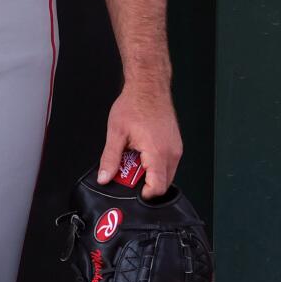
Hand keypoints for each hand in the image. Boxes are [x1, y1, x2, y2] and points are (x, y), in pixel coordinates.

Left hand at [96, 83, 182, 198]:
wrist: (148, 86)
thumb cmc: (134, 104)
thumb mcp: (116, 133)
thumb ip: (110, 158)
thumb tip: (104, 177)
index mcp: (157, 152)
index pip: (158, 187)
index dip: (145, 195)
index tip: (132, 192)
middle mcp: (171, 153)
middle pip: (163, 184)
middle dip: (146, 184)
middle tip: (129, 174)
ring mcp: (176, 148)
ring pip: (166, 174)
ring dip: (150, 174)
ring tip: (134, 160)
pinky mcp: (176, 144)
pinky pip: (168, 163)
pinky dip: (155, 165)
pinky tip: (142, 154)